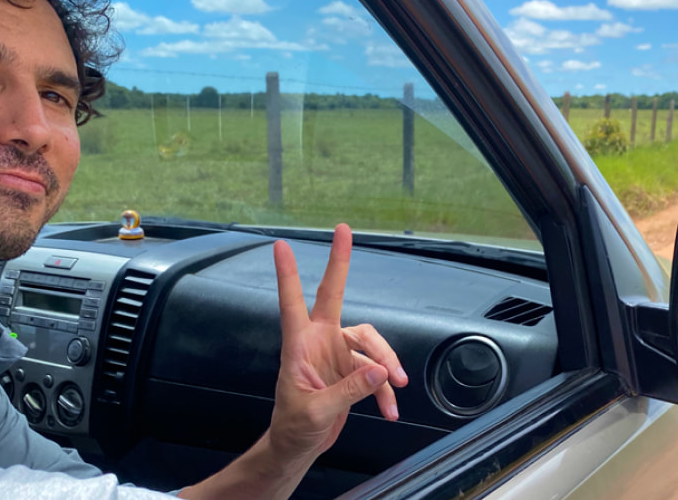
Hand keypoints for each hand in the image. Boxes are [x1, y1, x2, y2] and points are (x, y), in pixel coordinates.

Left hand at [268, 223, 407, 459]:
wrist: (299, 447)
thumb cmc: (294, 427)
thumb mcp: (316, 413)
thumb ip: (348, 391)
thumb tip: (380, 372)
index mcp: (299, 347)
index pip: (291, 304)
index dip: (288, 275)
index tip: (281, 246)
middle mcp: (319, 342)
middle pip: (335, 296)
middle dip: (340, 263)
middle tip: (344, 230)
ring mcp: (337, 354)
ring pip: (370, 342)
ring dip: (387, 363)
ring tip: (396, 387)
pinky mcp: (352, 372)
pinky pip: (377, 373)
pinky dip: (386, 391)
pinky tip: (390, 410)